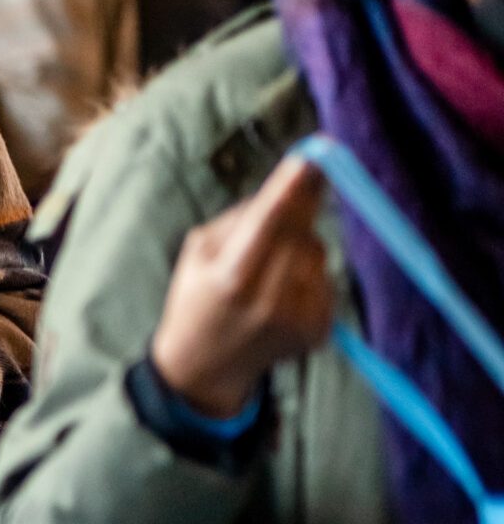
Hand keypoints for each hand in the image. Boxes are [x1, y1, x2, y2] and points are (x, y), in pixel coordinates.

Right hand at [149, 153, 333, 417]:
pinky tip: (282, 290)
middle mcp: (269, 301)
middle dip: (299, 207)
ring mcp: (298, 319)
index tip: (312, 157)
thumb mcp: (199, 252)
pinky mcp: (319, 330)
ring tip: (269, 265)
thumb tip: (291, 190)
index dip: (291, 188)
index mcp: (231, 278)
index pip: (268, 223)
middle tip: (295, 191)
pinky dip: (309, 272)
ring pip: (318, 252)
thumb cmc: (196, 299)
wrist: (206, 367)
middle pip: (301, 232)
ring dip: (302, 244)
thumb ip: (240, 220)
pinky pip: (327, 278)